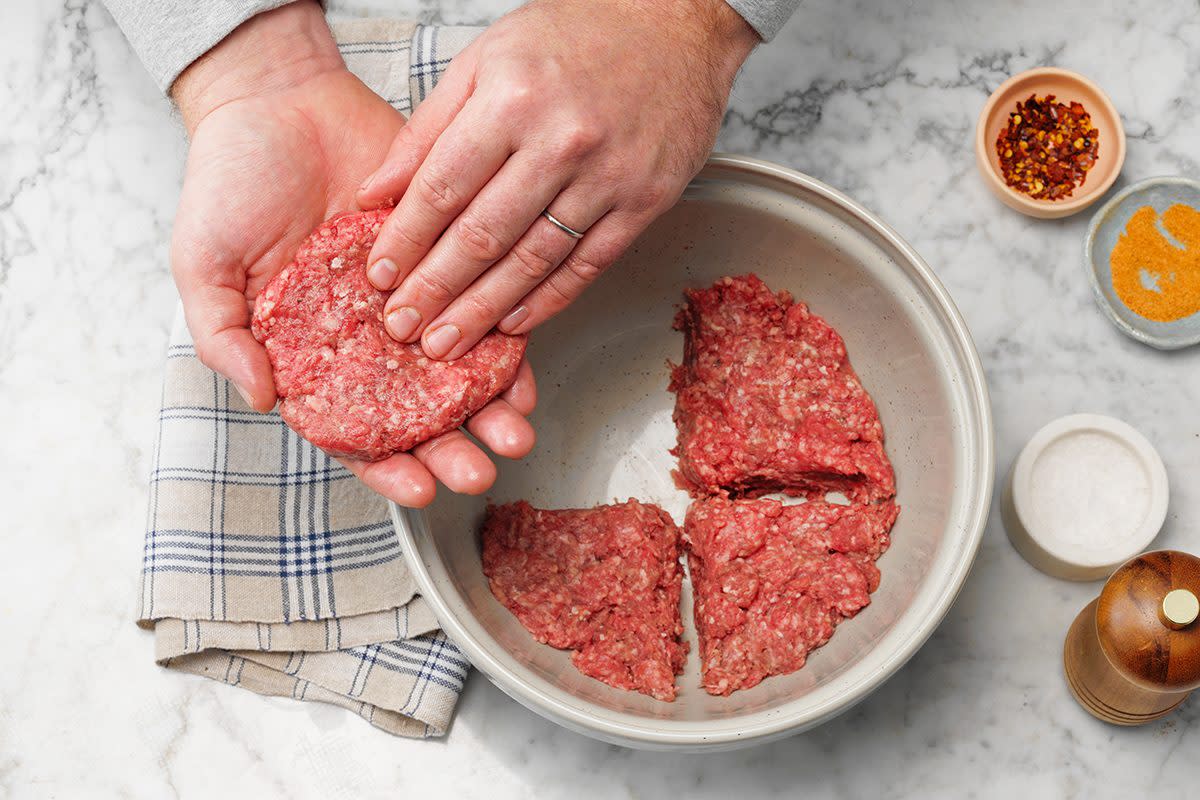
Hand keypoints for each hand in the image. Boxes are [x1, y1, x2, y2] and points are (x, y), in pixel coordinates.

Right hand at [170, 1, 534, 506]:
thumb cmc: (231, 184)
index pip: (355, 432)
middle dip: (453, 449)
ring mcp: (413, 303)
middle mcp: (369, 342)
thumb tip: (264, 400)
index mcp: (314, 358)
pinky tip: (524, 369)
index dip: (387, 467)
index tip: (420, 489)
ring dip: (490, 408)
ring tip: (516, 431)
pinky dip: (507, 341)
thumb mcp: (204, 264)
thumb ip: (224, 336)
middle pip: (418, 416)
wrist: (280, 99)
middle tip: (480, 470)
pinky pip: (485, 306)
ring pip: (459, 373)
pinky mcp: (449, 257)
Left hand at [358, 0, 757, 359]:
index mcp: (512, 98)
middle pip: (484, 235)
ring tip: (448, 344)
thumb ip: (428, 128)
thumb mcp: (487, 58)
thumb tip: (375, 191)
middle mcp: (560, 141)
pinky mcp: (645, 202)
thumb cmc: (577, 33)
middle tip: (403, 328)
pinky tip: (514, 323)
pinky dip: (548, 300)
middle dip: (435, 290)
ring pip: (533, 260)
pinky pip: (588, 264)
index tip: (380, 276)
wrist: (675, 21)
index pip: (443, 187)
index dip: (406, 240)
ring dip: (484, 310)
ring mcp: (608, 176)